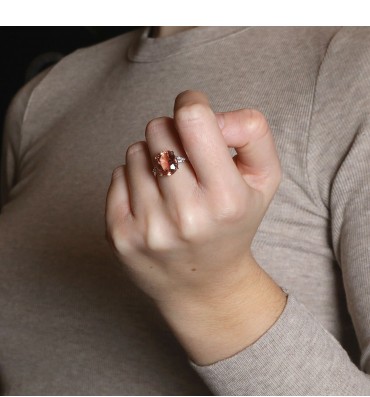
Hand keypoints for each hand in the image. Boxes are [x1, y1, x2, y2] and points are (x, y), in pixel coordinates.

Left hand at [105, 90, 285, 364]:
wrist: (203, 284)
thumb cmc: (233, 224)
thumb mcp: (264, 180)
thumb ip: (252, 133)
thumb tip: (214, 115)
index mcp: (226, 199)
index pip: (192, 120)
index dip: (192, 104)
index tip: (194, 115)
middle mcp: (186, 216)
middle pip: (158, 129)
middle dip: (173, 133)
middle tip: (186, 158)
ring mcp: (149, 228)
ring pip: (135, 151)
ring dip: (153, 157)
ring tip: (171, 185)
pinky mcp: (120, 236)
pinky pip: (117, 175)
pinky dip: (134, 179)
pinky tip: (152, 201)